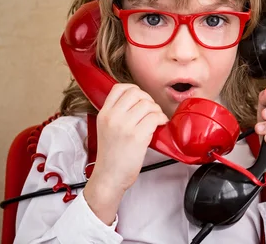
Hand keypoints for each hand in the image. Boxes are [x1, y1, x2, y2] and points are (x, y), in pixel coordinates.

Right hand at [84, 83, 167, 223]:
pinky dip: (161, 119)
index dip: (134, 90)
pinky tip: (160, 125)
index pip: (119, 88)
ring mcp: (124, 126)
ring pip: (147, 104)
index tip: (140, 99)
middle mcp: (112, 117)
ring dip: (156, 110)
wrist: (109, 178)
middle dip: (148, 99)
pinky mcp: (137, 136)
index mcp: (104, 114)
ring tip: (156, 119)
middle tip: (151, 110)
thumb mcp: (105, 129)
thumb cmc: (111, 157)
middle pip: (136, 93)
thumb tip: (138, 102)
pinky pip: (155, 117)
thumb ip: (117, 114)